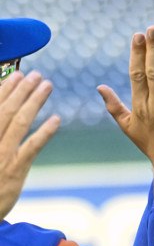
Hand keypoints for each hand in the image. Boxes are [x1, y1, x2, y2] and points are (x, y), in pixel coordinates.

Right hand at [0, 72, 60, 218]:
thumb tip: (6, 116)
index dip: (6, 89)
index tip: (17, 75)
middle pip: (7, 110)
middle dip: (23, 90)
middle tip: (37, 75)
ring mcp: (2, 155)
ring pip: (20, 122)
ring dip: (35, 102)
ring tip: (47, 86)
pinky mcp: (15, 170)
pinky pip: (31, 147)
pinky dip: (44, 132)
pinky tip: (57, 119)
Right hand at [100, 27, 153, 171]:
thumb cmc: (153, 147)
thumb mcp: (129, 128)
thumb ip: (114, 106)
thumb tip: (99, 87)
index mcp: (140, 108)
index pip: (137, 75)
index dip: (137, 54)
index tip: (137, 36)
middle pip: (153, 73)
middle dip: (151, 49)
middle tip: (151, 28)